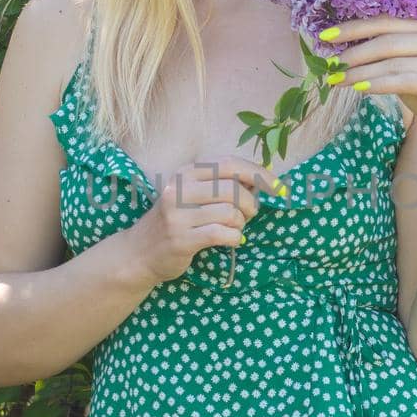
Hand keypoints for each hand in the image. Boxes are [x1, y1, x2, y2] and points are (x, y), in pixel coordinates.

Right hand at [136, 156, 274, 284]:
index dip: (259, 174)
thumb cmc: (174, 221)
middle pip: (233, 189)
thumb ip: (222, 185)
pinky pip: (222, 234)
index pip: (230, 164)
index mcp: (185, 173)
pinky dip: (234, 238)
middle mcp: (178, 189)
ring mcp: (177, 214)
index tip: (278, 187)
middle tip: (249, 215)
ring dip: (240, 224)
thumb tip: (263, 178)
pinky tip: (229, 240)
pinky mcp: (181, 239)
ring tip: (233, 229)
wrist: (138, 252)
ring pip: (230, 213)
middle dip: (250, 204)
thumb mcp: (192, 195)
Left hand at [326, 9, 416, 149]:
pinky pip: (404, 82)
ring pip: (392, 63)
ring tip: (337, 80)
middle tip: (329, 63)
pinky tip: (359, 90)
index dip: (354, 27)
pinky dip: (378, 85)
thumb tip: (342, 48)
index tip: (326, 36)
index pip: (387, 20)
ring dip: (359, 73)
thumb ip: (387, 51)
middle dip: (353, 52)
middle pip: (388, 40)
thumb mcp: (409, 64)